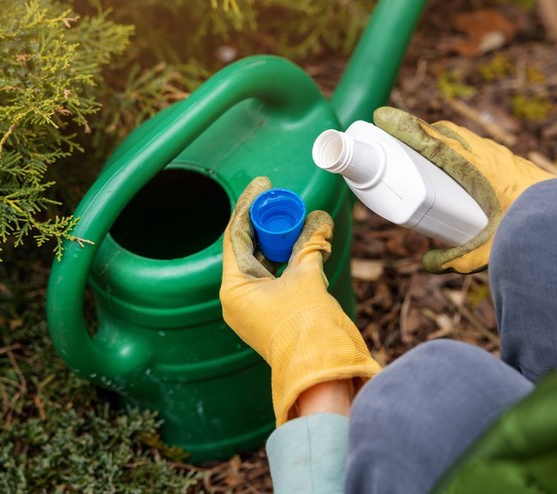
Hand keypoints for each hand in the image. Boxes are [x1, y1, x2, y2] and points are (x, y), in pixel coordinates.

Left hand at [220, 176, 380, 424]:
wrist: (322, 371)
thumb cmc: (307, 327)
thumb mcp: (308, 277)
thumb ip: (311, 244)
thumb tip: (319, 217)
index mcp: (234, 288)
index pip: (236, 236)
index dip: (250, 206)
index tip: (263, 185)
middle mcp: (237, 299)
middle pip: (247, 248)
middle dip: (266, 223)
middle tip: (282, 199)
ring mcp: (253, 308)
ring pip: (262, 263)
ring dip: (279, 241)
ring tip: (296, 218)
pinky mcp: (270, 314)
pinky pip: (274, 277)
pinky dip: (286, 259)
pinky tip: (301, 242)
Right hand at [373, 106, 554, 273]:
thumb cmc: (530, 228)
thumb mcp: (488, 249)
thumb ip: (456, 258)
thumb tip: (428, 264)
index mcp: (473, 168)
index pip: (432, 141)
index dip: (405, 128)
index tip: (383, 117)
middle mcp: (484, 154)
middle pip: (444, 133)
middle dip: (419, 132)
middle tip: (395, 139)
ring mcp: (498, 154)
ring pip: (461, 138)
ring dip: (440, 140)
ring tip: (421, 154)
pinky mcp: (507, 160)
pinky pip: (475, 147)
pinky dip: (459, 149)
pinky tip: (456, 168)